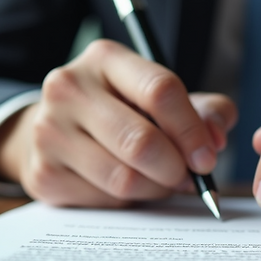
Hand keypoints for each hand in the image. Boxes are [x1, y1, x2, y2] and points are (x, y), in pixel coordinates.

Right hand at [0, 39, 236, 206]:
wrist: (56, 128)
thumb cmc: (123, 111)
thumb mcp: (162, 98)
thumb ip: (205, 110)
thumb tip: (216, 138)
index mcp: (105, 59)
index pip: (160, 90)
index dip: (192, 130)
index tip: (208, 157)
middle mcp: (69, 88)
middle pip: (140, 141)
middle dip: (176, 168)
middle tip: (189, 178)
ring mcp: (49, 131)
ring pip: (123, 178)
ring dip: (156, 188)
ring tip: (162, 182)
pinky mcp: (43, 173)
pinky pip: (104, 200)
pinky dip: (128, 201)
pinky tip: (129, 187)